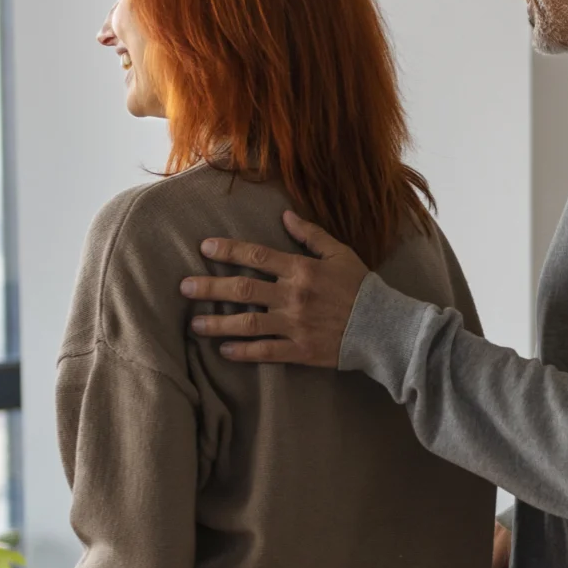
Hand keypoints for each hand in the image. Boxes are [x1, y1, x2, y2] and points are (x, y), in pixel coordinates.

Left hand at [181, 211, 369, 366]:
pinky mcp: (301, 350)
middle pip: (242, 290)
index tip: (204, 248)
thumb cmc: (362, 287)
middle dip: (210, 288)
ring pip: (248, 323)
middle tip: (183, 288)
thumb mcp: (340, 253)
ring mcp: (295, 325)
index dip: (228, 251)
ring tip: (194, 324)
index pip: (256, 256)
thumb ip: (311, 235)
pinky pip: (266, 352)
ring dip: (218, 324)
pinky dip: (243, 352)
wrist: (384, 326)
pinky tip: (224, 351)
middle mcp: (293, 295)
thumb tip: (285, 215)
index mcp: (301, 269)